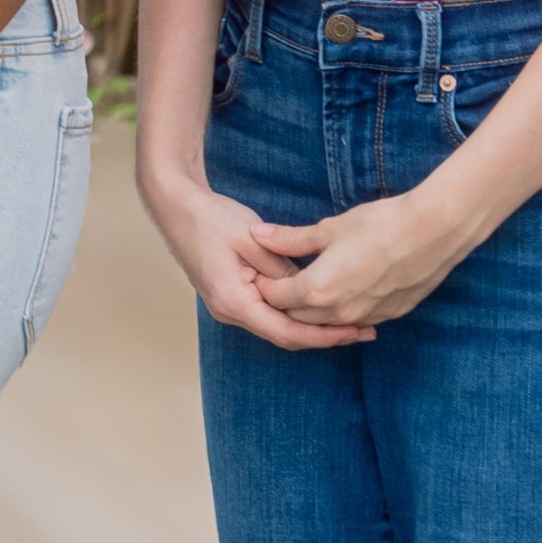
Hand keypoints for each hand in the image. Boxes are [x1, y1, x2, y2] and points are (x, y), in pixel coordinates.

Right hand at [138, 156, 376, 347]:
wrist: (174, 206)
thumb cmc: (210, 218)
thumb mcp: (254, 239)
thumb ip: (283, 268)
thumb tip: (311, 288)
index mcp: (233, 301)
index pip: (286, 332)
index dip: (325, 336)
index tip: (357, 330)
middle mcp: (228, 311)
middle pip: (284, 336)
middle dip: (325, 335)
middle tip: (367, 329)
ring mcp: (229, 306)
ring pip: (278, 327)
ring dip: (313, 327)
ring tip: (352, 321)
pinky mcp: (233, 296)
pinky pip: (270, 315)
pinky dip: (297, 315)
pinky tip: (320, 307)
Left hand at [246, 187, 476, 334]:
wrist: (436, 231)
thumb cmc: (380, 225)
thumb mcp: (329, 229)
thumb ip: (290, 239)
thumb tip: (257, 235)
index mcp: (317, 290)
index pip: (275, 298)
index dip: (264, 284)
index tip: (261, 271)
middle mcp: (340, 312)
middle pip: (297, 316)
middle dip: (284, 302)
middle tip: (280, 281)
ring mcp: (368, 316)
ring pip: (328, 323)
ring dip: (314, 311)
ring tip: (309, 288)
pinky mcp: (391, 314)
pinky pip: (357, 321)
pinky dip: (343, 313)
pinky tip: (344, 294)